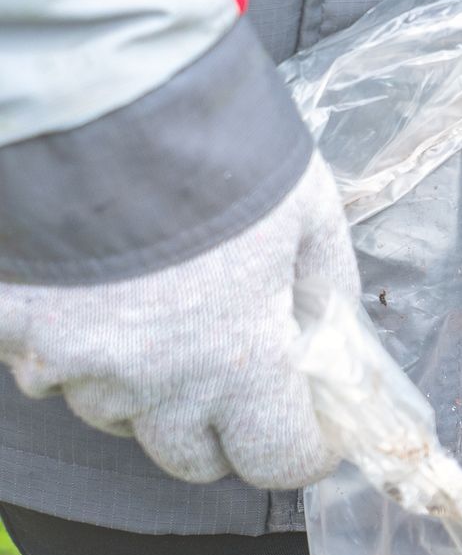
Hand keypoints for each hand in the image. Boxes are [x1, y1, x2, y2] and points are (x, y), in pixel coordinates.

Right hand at [0, 151, 360, 488]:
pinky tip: (98, 296)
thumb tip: (335, 342)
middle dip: (224, 431)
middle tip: (239, 381)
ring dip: (148, 393)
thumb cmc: (215, 149)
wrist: (94, 92)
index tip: (309, 433)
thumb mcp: (309, 216)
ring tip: (164, 320)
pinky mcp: (10, 330)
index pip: (277, 462)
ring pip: (117, 417)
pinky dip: (75, 351)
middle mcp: (152, 382)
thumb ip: (327, 294)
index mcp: (239, 362)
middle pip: (191, 459)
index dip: (301, 451)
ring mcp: (69, 362)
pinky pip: (46, 371)